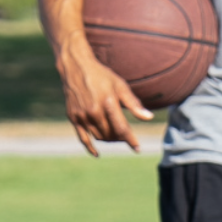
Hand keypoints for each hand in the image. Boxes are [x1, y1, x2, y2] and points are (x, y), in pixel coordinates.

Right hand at [59, 38, 151, 155]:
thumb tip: (148, 118)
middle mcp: (94, 111)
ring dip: (109, 140)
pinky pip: (83, 138)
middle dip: (121, 138)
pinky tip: (97, 153)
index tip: (137, 148)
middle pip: (111, 135)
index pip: (122, 128)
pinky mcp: (73, 117)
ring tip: (115, 136)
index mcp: (108, 102)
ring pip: (99, 137)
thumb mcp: (120, 86)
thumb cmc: (102, 76)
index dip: (131, 140)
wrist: (76, 67)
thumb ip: (134, 103)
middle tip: (126, 136)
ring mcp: (82, 115)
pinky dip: (90, 147)